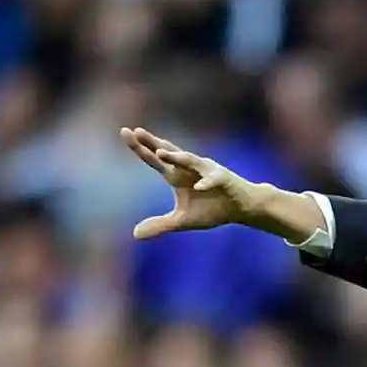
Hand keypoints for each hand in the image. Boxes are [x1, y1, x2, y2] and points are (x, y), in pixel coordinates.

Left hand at [121, 127, 258, 239]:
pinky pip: (213, 179)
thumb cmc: (213, 209)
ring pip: (190, 161)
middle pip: (168, 153)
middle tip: (136, 132)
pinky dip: (206, 183)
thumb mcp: (183, 220)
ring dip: (176, 157)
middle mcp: (189, 169)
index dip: (140, 148)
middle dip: (153, 143)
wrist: (242, 208)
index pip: (155, 160)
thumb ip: (161, 225)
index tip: (124, 132)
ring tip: (160, 153)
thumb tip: (135, 235)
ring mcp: (207, 171)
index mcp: (176, 176)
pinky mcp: (224, 179)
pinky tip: (199, 188)